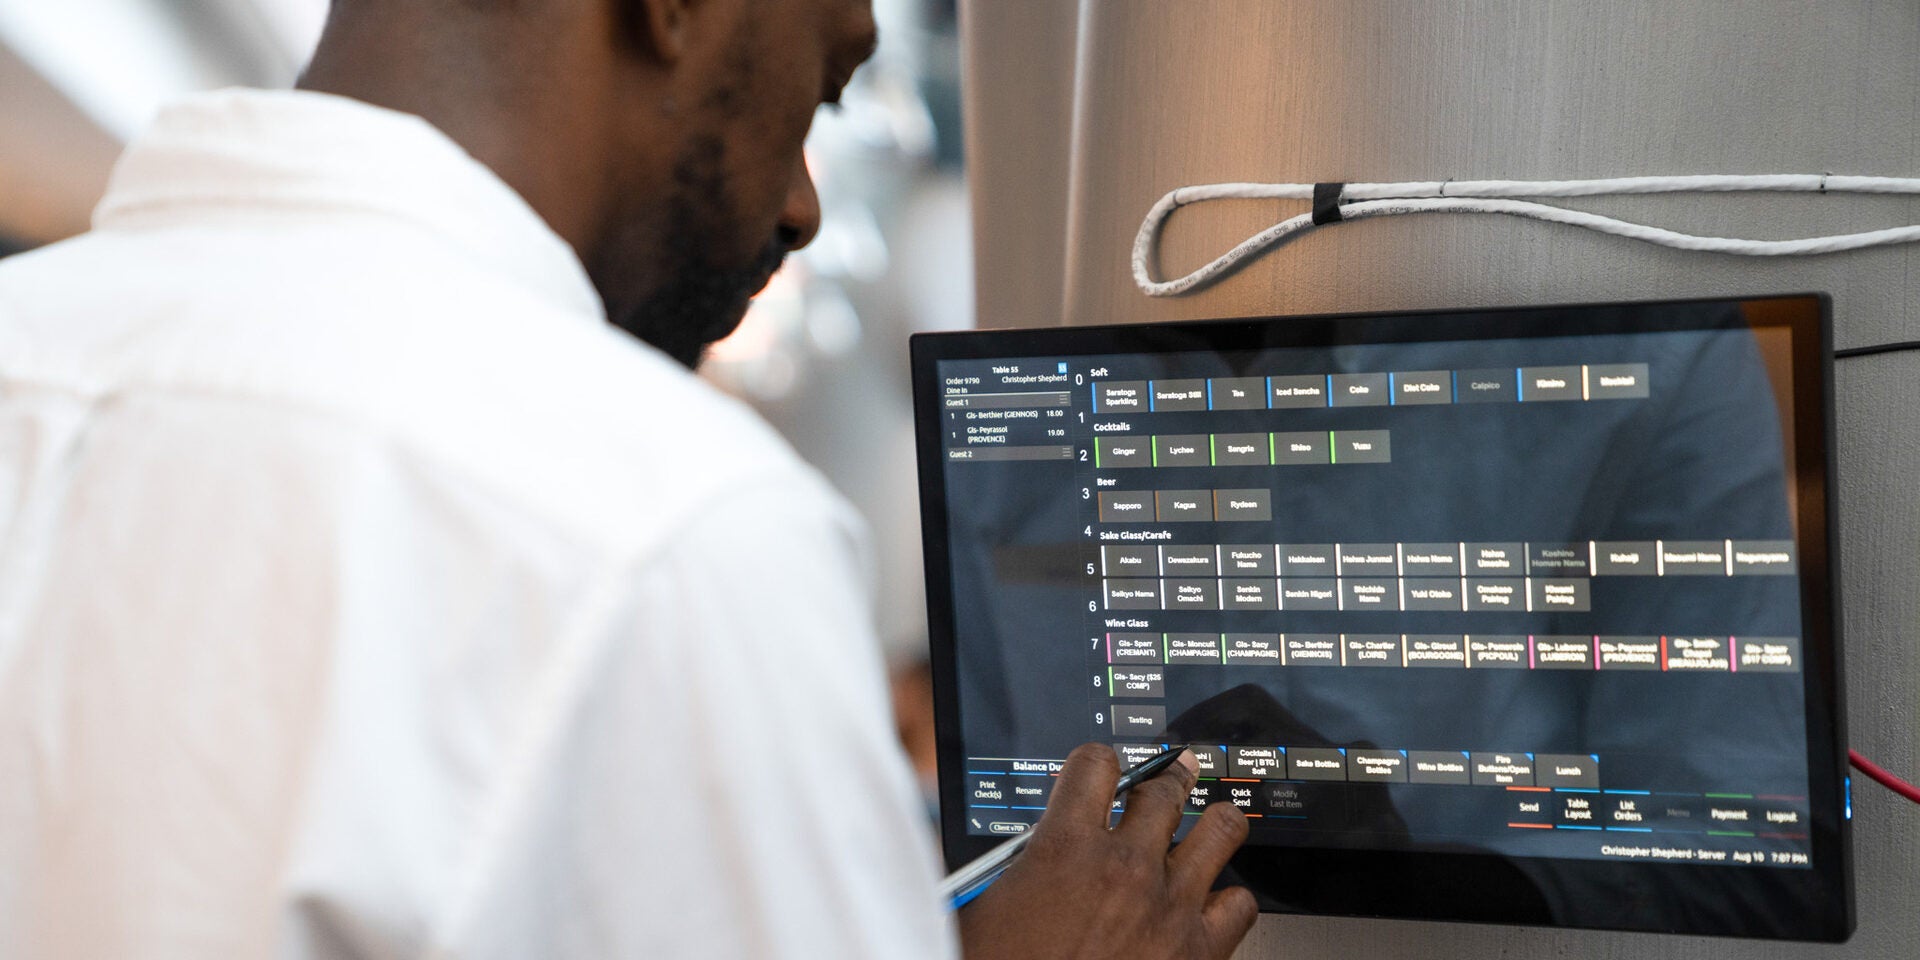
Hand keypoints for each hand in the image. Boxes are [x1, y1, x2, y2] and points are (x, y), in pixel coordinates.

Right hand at [958, 743, 1256, 959]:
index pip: (1096, 763)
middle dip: (1166, 777)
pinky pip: (1241, 904)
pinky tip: (1212, 902)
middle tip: (1171, 775)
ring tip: (1210, 822)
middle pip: (1164, 789)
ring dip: (1212, 823)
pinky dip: (1230, 899)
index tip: (1104, 769)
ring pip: (1220, 830)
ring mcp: (1170, 905)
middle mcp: (1124, 866)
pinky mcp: (1200, 950)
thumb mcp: (986, 908)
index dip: (1099, 761)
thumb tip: (1032, 851)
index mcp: (1065, 847)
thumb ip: (1017, 865)